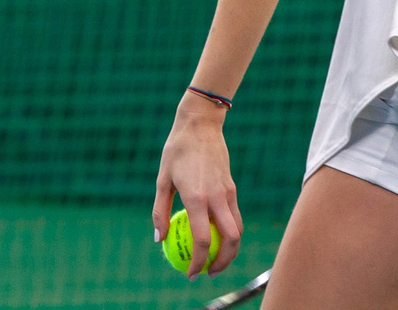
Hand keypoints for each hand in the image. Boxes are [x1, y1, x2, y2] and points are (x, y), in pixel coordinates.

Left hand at [154, 103, 242, 278]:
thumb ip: (160, 212)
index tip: (190, 274)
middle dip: (224, 262)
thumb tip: (159, 239)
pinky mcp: (232, 187)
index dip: (199, 262)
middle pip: (231, 239)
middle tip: (209, 273)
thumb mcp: (162, 180)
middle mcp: (217, 197)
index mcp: (197, 197)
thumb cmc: (176, 150)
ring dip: (231, 249)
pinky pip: (235, 216)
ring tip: (216, 260)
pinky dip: (230, 232)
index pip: (204, 239)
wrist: (201, 123)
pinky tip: (216, 236)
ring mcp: (228, 192)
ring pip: (238, 229)